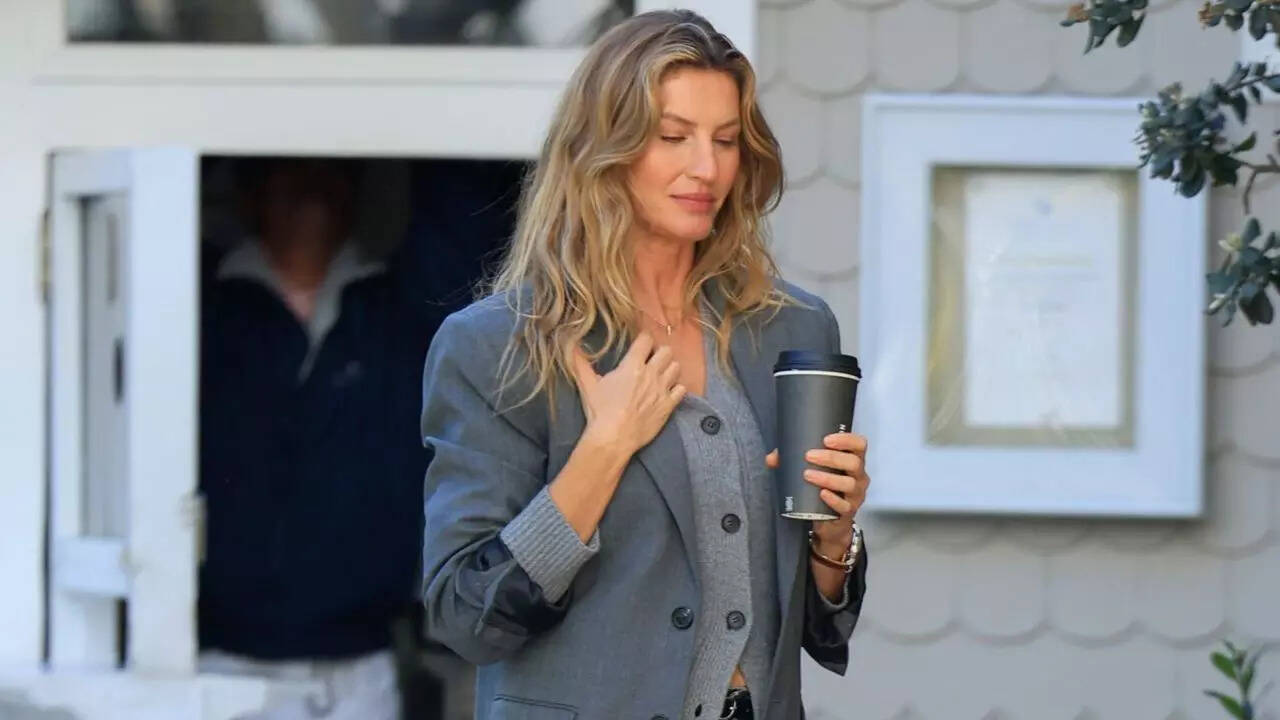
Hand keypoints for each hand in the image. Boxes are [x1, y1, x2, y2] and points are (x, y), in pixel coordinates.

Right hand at [570, 332, 685, 456]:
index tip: (642, 343)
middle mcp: (651, 373)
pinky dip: (677, 388)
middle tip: (653, 360)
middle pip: (666, 351)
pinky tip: (670, 392)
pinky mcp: (668, 405)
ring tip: (662, 374)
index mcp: (632, 365)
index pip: (646, 340)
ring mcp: (662, 389)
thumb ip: (581, 364)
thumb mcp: (588, 385)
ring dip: (670, 369)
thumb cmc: (600, 410)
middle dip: (660, 353)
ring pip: (676, 367)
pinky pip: (682, 389)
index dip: (645, 339)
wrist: (614, 437)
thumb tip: (571, 347)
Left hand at [765, 432, 869, 549]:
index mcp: (853, 460)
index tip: (826, 439)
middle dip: (831, 457)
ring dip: (828, 478)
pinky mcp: (849, 511)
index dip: (846, 439)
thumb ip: (792, 461)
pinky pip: (845, 506)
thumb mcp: (812, 470)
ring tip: (808, 475)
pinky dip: (833, 499)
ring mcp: (856, 494)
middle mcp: (858, 476)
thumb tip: (772, 458)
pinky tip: (821, 494)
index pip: (859, 444)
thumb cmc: (822, 487)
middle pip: (854, 462)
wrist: (829, 521)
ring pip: (849, 484)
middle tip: (809, 456)